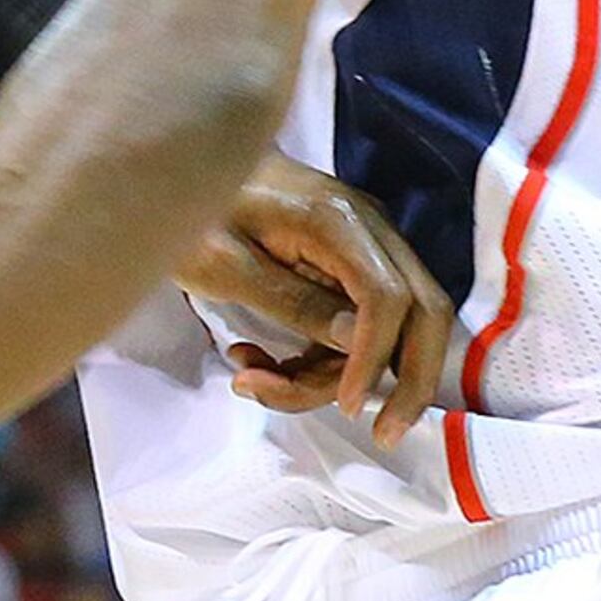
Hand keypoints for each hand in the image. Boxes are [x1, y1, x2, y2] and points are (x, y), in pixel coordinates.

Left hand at [177, 154, 452, 446]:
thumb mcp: (223, 263)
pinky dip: (316, 355)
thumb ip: (290, 300)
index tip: (343, 406)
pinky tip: (252, 358)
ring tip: (249, 377)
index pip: (387, 297)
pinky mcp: (347, 261)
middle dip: (403, 382)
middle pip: (423, 313)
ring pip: (390, 327)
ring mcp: (364, 242)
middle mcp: (368, 227)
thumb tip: (355, 342)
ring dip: (331, 372)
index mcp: (336, 220)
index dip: (375, 359)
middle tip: (381, 437)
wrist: (177, 163)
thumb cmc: (189, 209)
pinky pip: (356, 320)